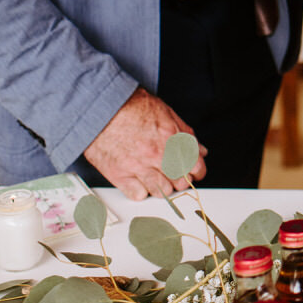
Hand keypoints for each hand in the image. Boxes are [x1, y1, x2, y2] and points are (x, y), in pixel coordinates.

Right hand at [83, 88, 207, 199]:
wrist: (102, 108)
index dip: (197, 171)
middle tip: (175, 173)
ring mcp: (137, 167)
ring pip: (161, 191)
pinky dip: (142, 191)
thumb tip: (200, 150)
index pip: (195, 166)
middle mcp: (156, 155)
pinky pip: (138, 194)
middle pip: (180, 182)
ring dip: (163, 187)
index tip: (195, 172)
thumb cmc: (132, 107)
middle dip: (181, 179)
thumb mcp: (167, 113)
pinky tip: (141, 181)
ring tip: (158, 177)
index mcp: (171, 139)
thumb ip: (186, 134)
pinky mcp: (119, 175)